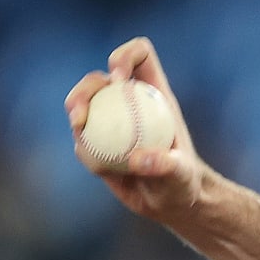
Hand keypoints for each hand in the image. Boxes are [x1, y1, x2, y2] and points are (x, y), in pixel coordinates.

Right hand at [65, 37, 205, 222]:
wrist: (170, 203)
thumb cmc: (184, 184)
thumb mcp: (181, 175)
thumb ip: (167, 165)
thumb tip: (139, 158)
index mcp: (154, 93)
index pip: (139, 55)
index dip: (125, 57)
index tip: (118, 80)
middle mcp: (129, 102)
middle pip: (100, 79)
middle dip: (87, 87)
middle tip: (82, 111)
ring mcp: (111, 122)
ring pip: (84, 104)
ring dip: (75, 109)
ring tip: (79, 127)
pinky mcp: (97, 144)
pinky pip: (83, 140)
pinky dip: (84, 149)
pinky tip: (99, 167)